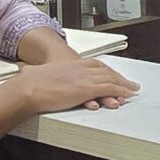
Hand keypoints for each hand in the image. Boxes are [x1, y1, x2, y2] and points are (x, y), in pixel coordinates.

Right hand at [15, 57, 137, 115]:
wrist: (27, 88)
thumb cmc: (28, 84)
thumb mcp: (37, 75)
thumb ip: (40, 76)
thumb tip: (30, 77)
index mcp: (69, 65)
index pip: (93, 64)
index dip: (105, 70)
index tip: (111, 74)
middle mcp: (79, 69)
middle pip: (105, 70)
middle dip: (118, 77)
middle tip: (128, 83)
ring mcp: (83, 78)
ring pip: (110, 78)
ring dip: (123, 84)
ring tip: (132, 90)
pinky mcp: (86, 89)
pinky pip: (108, 88)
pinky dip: (120, 91)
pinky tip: (126, 95)